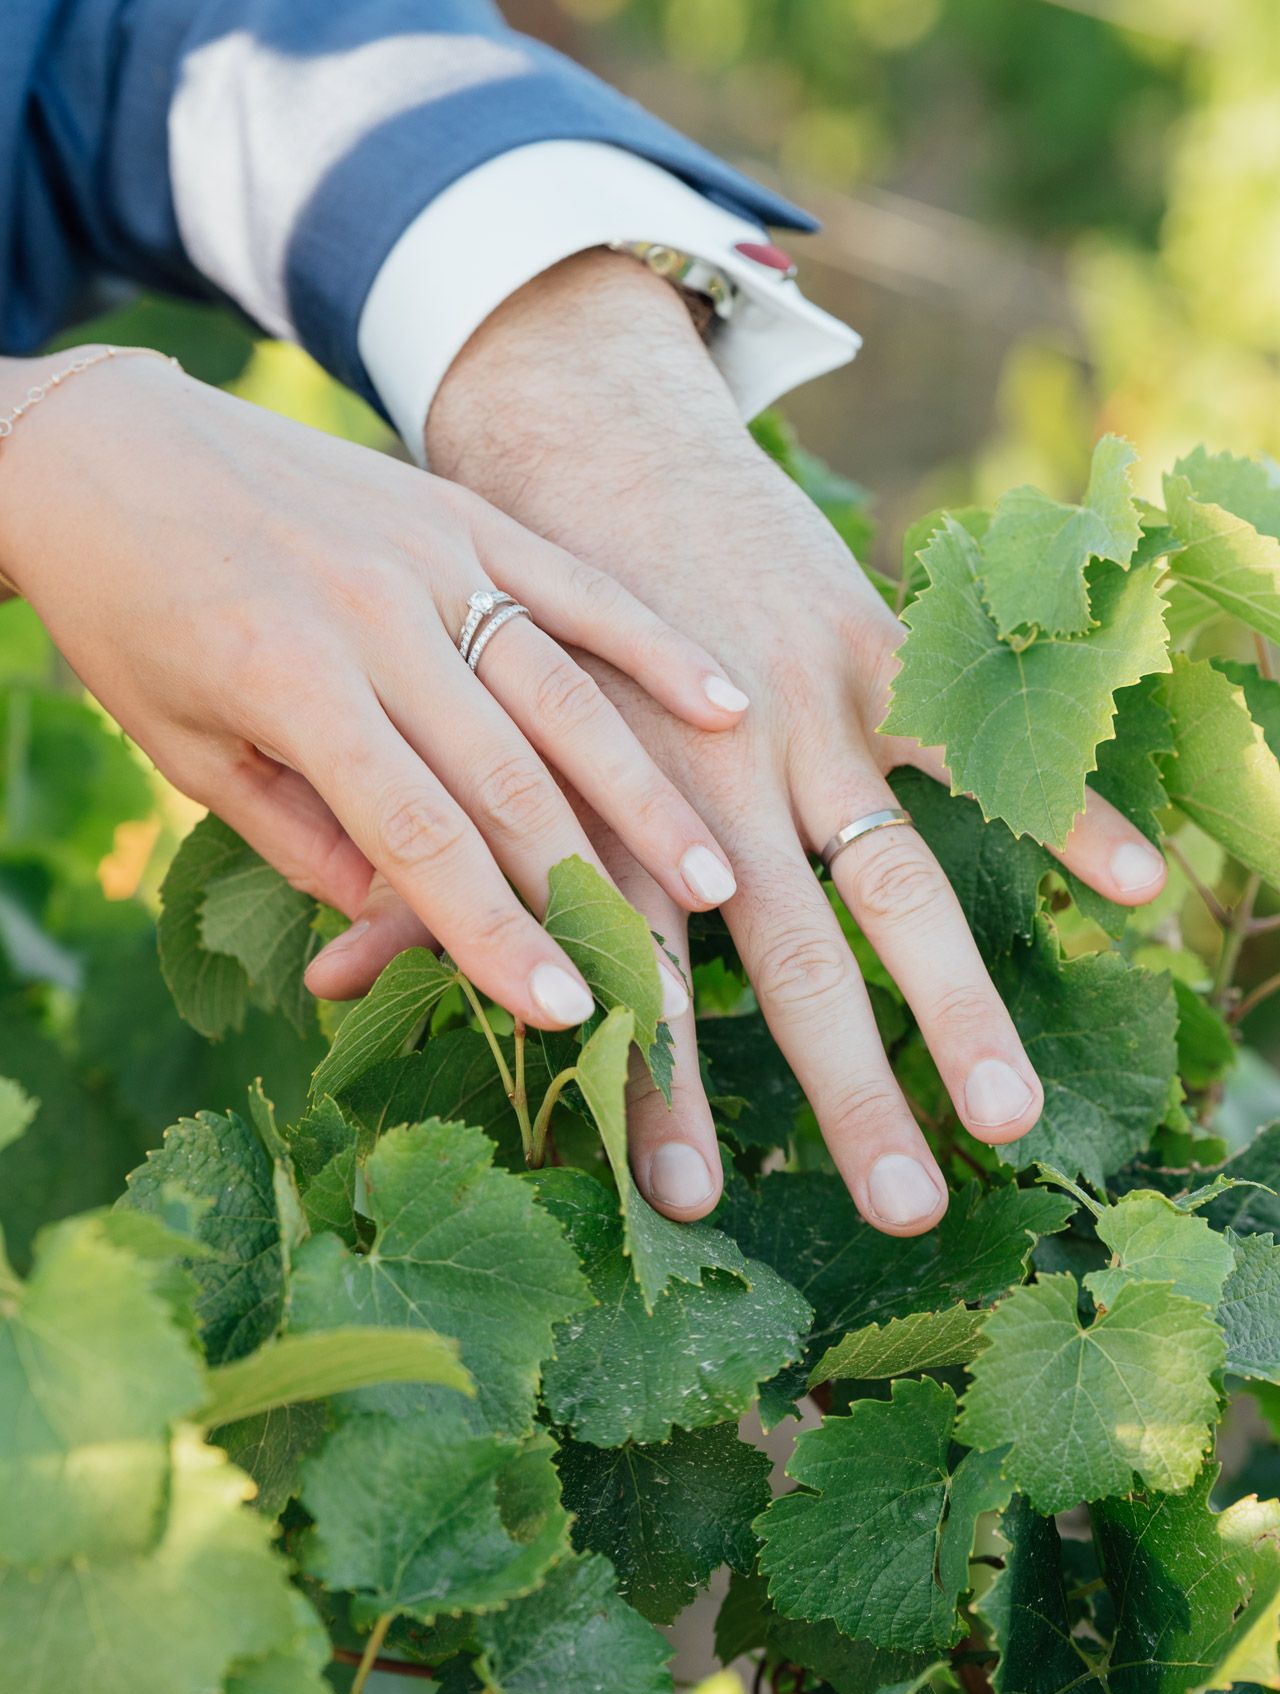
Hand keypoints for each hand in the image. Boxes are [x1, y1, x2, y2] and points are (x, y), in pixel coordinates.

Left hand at [0, 346, 748, 1030]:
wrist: (101, 441)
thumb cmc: (129, 613)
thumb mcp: (182, 746)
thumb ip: (298, 836)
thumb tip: (398, 921)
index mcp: (286, 679)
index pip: (416, 834)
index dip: (493, 930)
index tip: (562, 1009)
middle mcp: (371, 612)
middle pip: (507, 775)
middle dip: (588, 888)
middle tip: (663, 980)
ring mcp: (427, 552)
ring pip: (561, 690)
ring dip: (646, 794)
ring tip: (714, 880)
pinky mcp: (459, 510)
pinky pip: (575, 584)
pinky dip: (652, 646)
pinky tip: (722, 706)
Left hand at [415, 252, 1167, 1233]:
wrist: (576, 436)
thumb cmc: (500, 615)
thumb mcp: (444, 732)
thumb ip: (409, 857)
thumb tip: (330, 985)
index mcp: (596, 806)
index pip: (636, 973)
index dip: (659, 1089)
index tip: (684, 1204)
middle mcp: (706, 776)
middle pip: (787, 956)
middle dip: (846, 1088)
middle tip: (903, 1212)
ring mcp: (800, 713)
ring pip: (892, 869)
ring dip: (954, 994)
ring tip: (1009, 1110)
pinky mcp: (868, 645)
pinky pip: (976, 737)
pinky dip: (1060, 804)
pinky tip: (1141, 889)